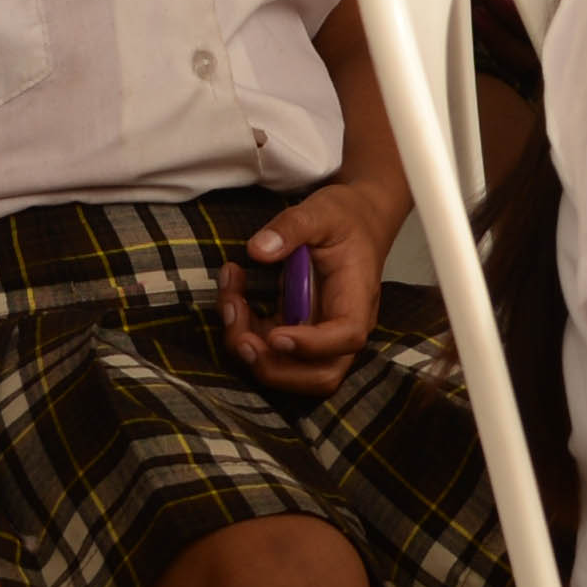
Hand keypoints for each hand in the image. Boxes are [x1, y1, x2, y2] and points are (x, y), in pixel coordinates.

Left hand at [220, 179, 401, 395]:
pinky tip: (231, 293)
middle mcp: (341, 326)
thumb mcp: (322, 211)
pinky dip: (242, 330)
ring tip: (229, 301)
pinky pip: (266, 349)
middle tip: (241, 338)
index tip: (276, 336)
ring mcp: (318, 334)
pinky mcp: (295, 330)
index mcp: (357, 298)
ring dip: (249, 348)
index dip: (312, 346)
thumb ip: (292, 226)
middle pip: (320, 376)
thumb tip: (258, 250)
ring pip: (288, 371)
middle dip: (275, 367)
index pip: (346, 336)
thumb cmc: (344, 218)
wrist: (353, 220)